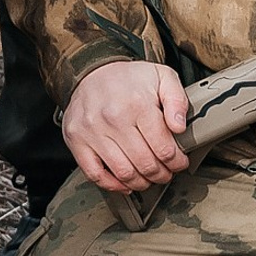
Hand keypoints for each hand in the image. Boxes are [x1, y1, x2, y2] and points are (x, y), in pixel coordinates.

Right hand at [61, 58, 191, 191]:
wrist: (91, 71)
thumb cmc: (129, 79)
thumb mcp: (161, 76)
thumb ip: (177, 100)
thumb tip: (179, 127)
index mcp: (137, 103)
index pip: (164, 149)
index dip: (177, 162)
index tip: (179, 162)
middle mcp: (112, 118)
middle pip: (145, 164)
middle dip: (162, 174)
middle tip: (166, 171)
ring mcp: (92, 131)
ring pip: (123, 173)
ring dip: (142, 182)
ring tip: (148, 177)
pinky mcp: (76, 140)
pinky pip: (95, 174)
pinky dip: (113, 185)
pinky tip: (125, 182)